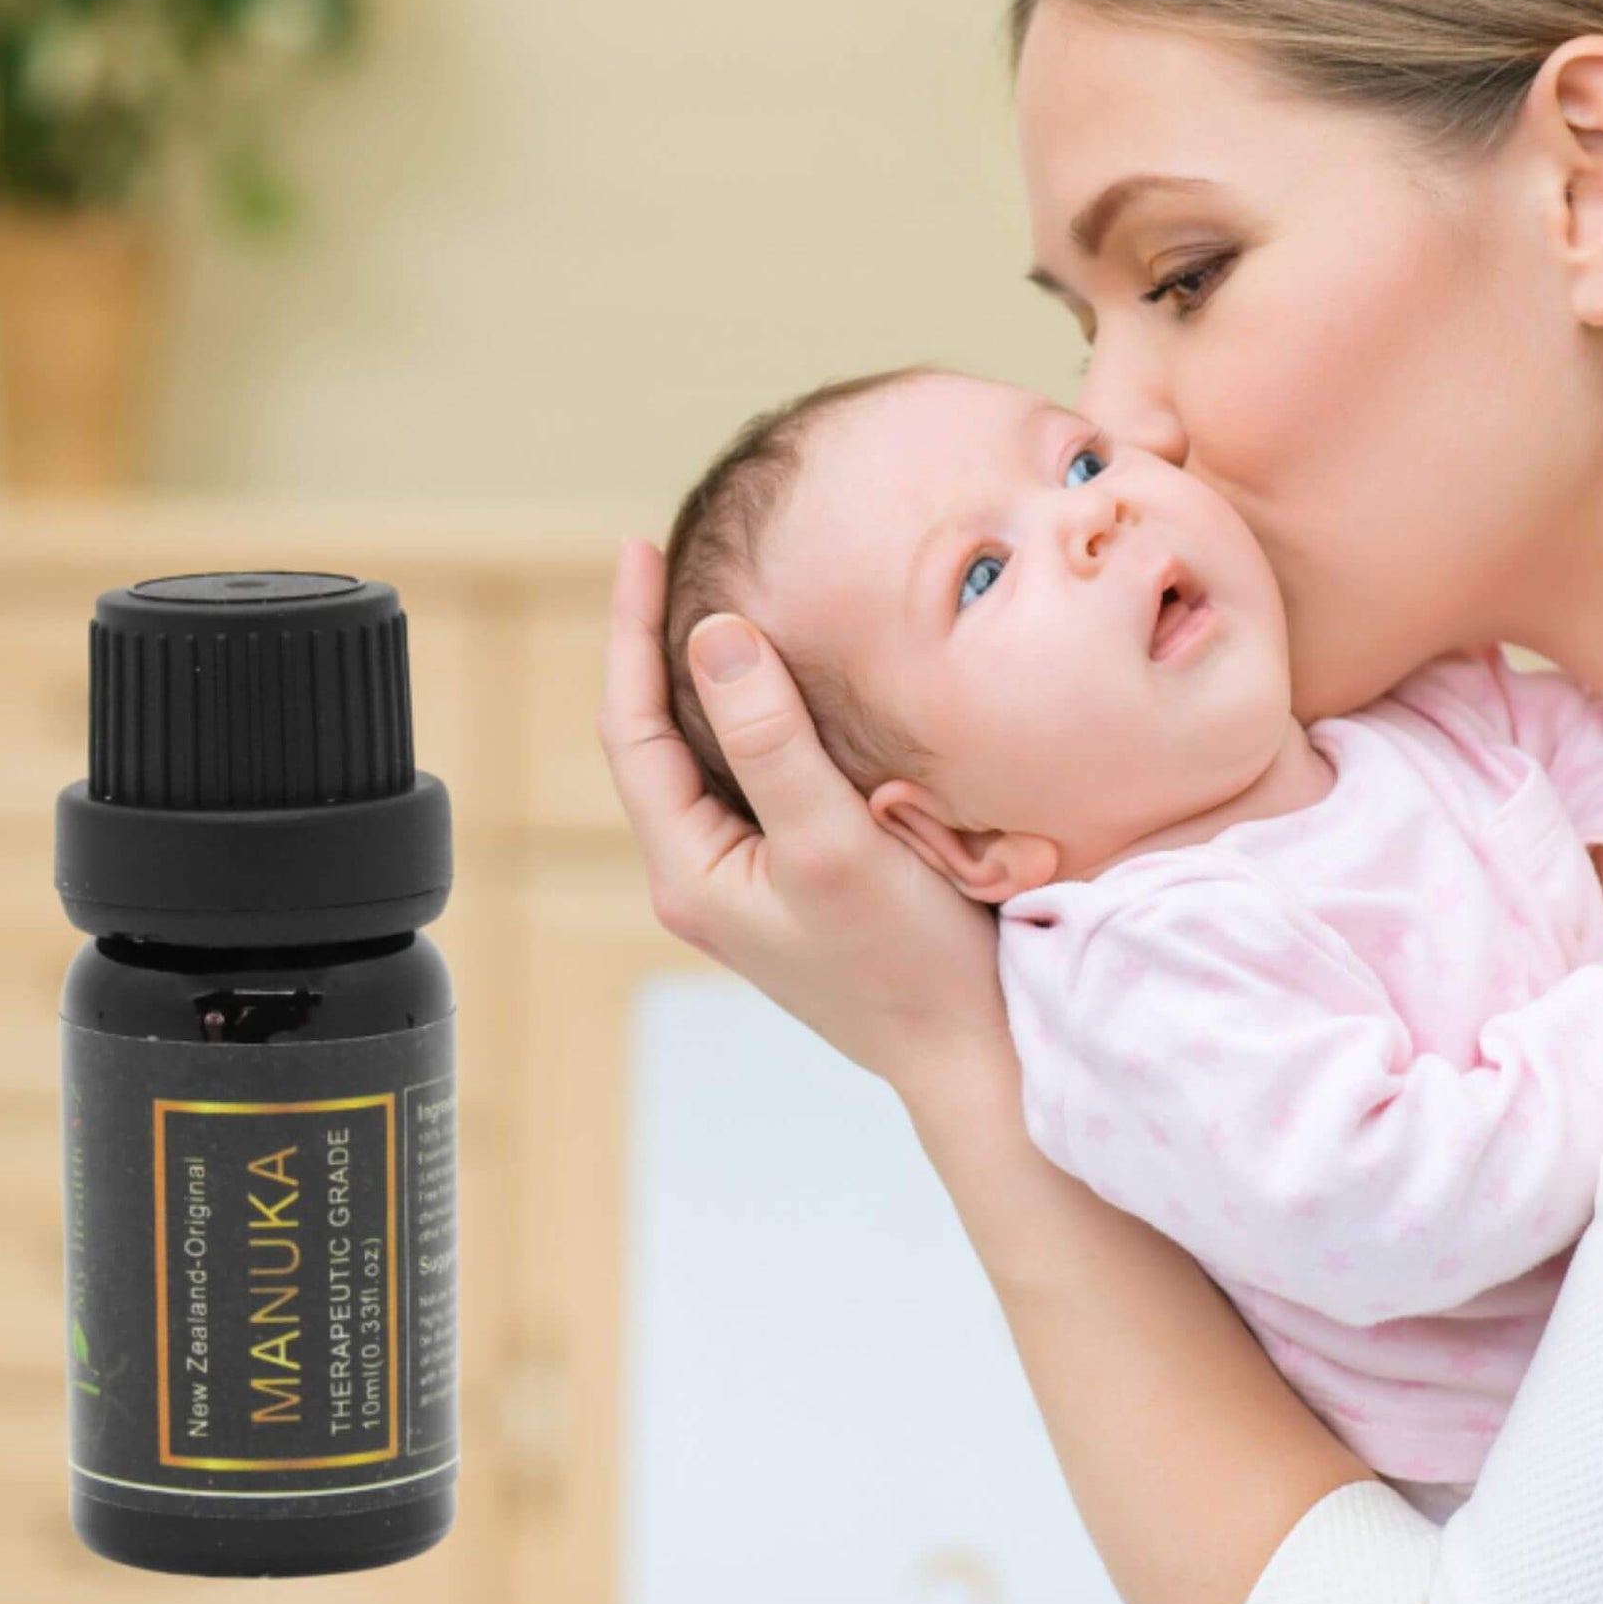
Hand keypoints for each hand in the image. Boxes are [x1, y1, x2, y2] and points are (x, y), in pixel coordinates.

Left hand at [596, 537, 1008, 1098]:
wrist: (974, 1054)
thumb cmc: (906, 963)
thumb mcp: (831, 841)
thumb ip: (769, 739)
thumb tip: (711, 634)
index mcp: (690, 867)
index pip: (631, 727)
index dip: (628, 634)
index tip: (638, 549)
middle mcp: (707, 875)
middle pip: (658, 739)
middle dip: (657, 649)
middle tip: (671, 562)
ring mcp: (753, 882)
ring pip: (710, 759)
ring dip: (711, 682)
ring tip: (723, 603)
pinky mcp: (801, 881)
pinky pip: (760, 781)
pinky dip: (763, 720)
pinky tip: (795, 686)